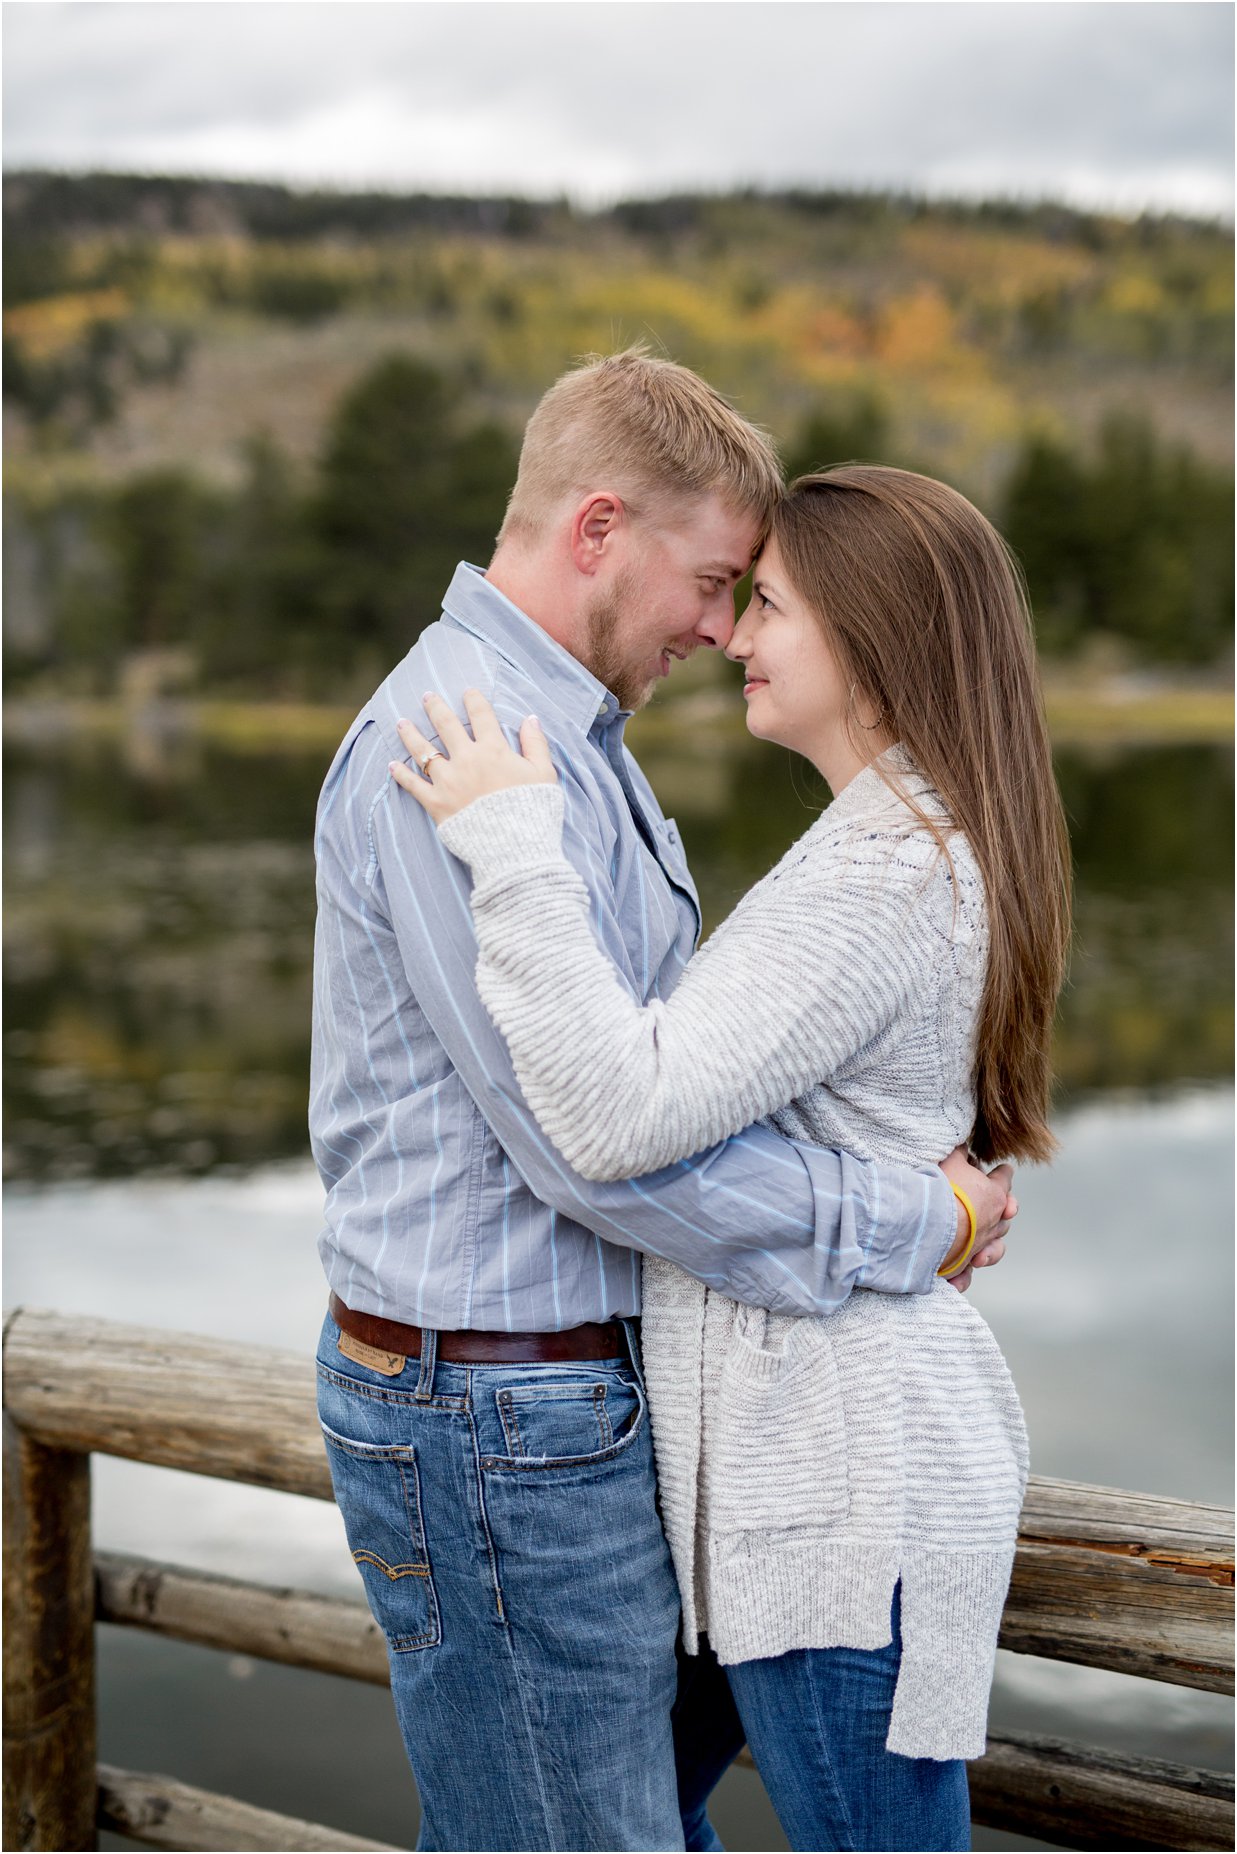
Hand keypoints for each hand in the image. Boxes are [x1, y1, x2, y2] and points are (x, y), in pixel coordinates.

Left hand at [390, 690, 556, 824]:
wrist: (515, 846)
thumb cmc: (534, 811)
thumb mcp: (544, 774)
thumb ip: (536, 744)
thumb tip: (531, 719)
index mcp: (494, 750)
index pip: (481, 716)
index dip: (474, 700)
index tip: (468, 691)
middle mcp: (467, 760)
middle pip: (446, 726)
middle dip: (435, 707)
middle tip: (427, 696)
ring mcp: (448, 781)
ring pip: (424, 751)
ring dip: (411, 735)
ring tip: (401, 723)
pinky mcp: (436, 804)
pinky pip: (414, 786)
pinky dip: (401, 775)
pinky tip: (391, 765)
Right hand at [938, 1146, 1015, 1291]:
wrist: (930, 1224)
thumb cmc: (942, 1190)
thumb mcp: (950, 1161)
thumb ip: (958, 1153)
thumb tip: (962, 1145)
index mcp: (995, 1194)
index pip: (1003, 1178)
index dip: (1002, 1173)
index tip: (1004, 1170)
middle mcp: (993, 1221)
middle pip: (1004, 1215)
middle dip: (1001, 1210)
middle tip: (998, 1206)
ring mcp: (982, 1244)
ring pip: (995, 1245)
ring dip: (989, 1243)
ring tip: (980, 1240)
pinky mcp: (966, 1264)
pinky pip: (969, 1272)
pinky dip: (964, 1275)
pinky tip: (958, 1277)